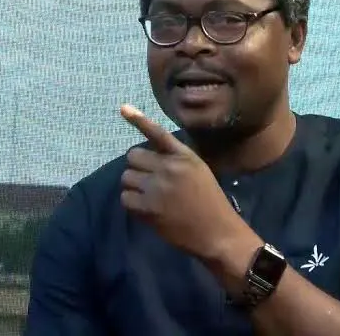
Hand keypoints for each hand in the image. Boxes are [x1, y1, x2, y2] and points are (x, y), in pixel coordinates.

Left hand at [119, 104, 257, 261]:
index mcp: (184, 156)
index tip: (123, 108)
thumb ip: (176, 160)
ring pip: (126, 177)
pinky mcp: (148, 208)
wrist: (217, 232)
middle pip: (133, 156)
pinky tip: (146, 209)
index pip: (158, 133)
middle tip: (148, 180)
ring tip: (148, 196)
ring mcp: (157, 187)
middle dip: (137, 167)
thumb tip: (149, 156)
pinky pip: (126, 197)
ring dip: (133, 186)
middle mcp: (170, 167)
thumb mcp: (198, 171)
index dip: (138, 119)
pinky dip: (132, 203)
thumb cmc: (210, 202)